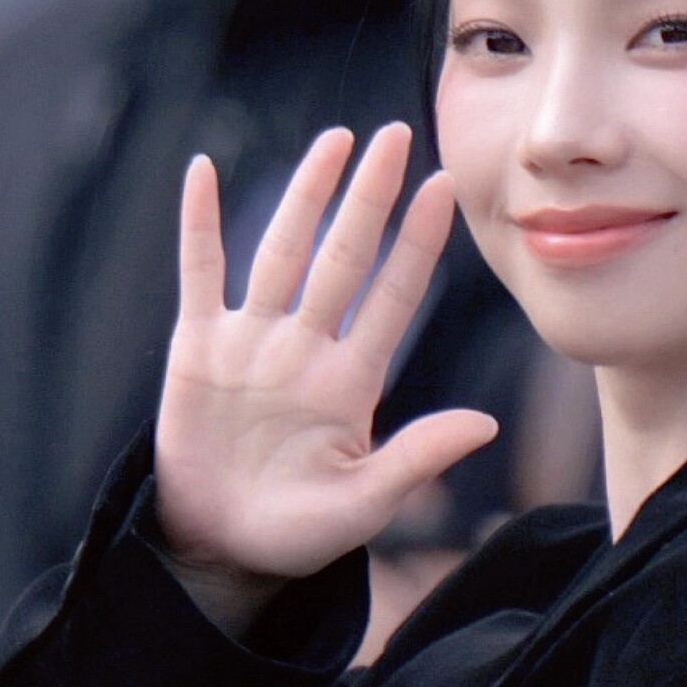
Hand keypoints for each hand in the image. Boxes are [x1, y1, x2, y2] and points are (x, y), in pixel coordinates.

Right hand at [152, 123, 497, 633]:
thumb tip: (487, 422)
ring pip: (281, 252)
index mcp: (352, 382)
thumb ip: (417, 458)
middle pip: (343, 257)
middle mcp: (306, 349)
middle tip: (397, 134)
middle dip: (370, 198)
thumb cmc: (298, 533)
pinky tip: (202, 172)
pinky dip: (198, 225)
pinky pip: (200, 275)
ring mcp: (252, 344)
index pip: (393, 297)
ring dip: (306, 195)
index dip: (416, 244)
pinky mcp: (198, 350)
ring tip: (335, 141)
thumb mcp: (364, 504)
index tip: (442, 189)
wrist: (222, 552)